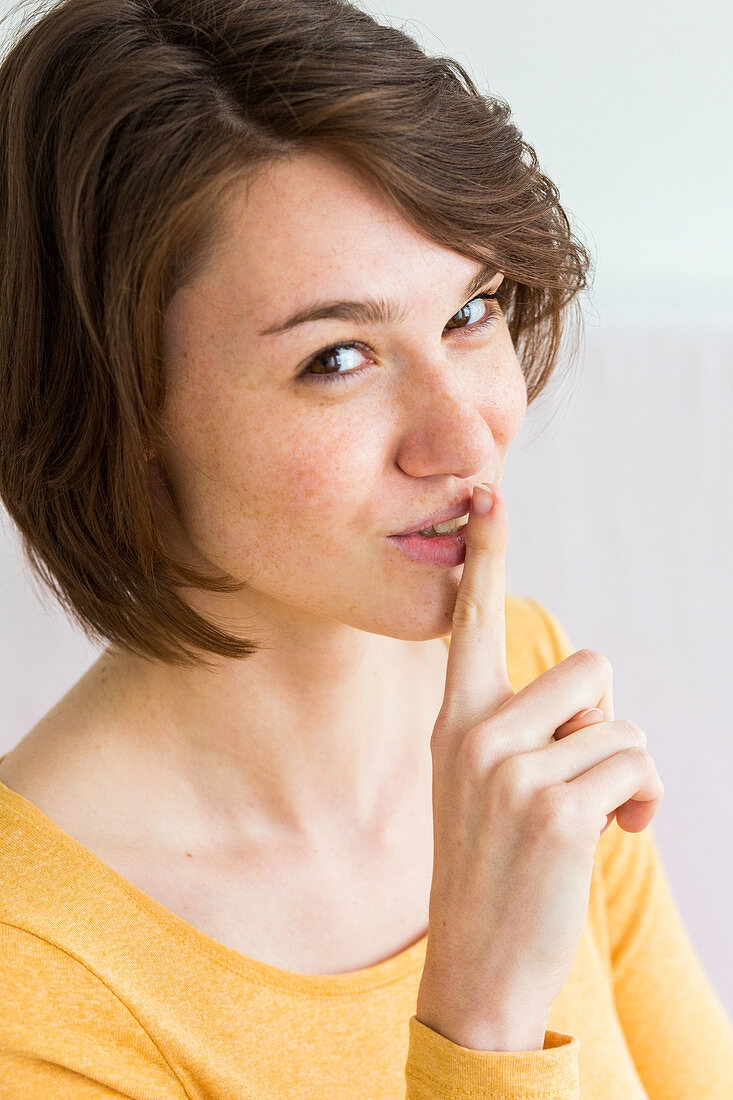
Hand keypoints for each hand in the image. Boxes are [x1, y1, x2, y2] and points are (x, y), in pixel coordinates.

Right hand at [415, 482, 664, 1051]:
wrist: (477, 967)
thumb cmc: (491, 867)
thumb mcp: (479, 784)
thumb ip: (519, 727)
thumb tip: (596, 703)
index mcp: (454, 720)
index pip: (471, 621)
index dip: (485, 556)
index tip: (487, 497)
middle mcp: (476, 734)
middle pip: (591, 668)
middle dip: (606, 716)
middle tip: (584, 770)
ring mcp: (513, 772)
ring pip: (621, 722)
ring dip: (626, 768)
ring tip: (598, 812)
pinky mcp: (558, 811)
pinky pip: (637, 767)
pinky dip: (644, 801)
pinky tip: (619, 835)